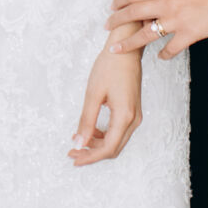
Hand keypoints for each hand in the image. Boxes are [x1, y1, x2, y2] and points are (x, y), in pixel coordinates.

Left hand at [70, 46, 141, 164]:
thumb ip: (86, 121)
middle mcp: (133, 120)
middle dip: (92, 153)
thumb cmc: (110, 67)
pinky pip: (119, 131)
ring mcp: (135, 116)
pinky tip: (91, 130)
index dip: (90, 157)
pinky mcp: (132, 111)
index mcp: (124, 116)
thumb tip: (79, 142)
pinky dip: (104, 135)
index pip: (108, 148)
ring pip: (116, 141)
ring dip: (97, 145)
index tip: (73, 157)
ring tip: (79, 141)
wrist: (125, 49)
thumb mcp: (93, 94)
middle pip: (113, 148)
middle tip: (72, 152)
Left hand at [105, 0, 207, 57]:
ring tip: (118, 50)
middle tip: (106, 28)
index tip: (113, 7)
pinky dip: (164, 54)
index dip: (121, 1)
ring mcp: (178, 19)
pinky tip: (161, 57)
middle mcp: (167, 3)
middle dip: (116, 21)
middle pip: (133, 13)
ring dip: (130, 43)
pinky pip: (171, 48)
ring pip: (146, 33)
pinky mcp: (191, 33)